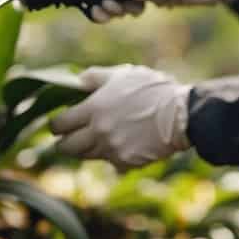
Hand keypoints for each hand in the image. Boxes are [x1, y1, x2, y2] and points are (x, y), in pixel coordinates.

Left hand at [50, 65, 190, 168]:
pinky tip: (123, 145)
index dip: (56, 125)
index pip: (60, 125)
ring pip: (87, 157)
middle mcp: (98, 132)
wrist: (181, 115)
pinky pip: (112, 163)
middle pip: (67, 148)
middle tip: (68, 139)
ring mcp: (112, 150)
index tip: (58, 125)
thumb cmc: (153, 90)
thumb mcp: (123, 75)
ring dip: (87, 150)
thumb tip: (77, 81)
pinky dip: (114, 157)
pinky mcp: (126, 163)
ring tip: (95, 141)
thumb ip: (96, 77)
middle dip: (65, 144)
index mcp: (94, 109)